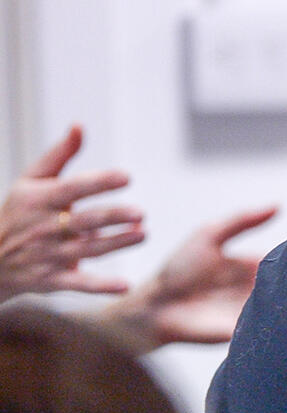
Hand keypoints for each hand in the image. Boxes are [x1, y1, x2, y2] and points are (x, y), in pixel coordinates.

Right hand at [0, 125, 143, 299]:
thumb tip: (80, 126)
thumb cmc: (18, 213)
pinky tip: (125, 286)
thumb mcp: (30, 181)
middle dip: (112, 217)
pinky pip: (79, 283)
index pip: (73, 188)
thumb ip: (58, 155)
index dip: (99, 182)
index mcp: (40, 199)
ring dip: (117, 243)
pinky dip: (100, 286)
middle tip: (140, 212)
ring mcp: (49, 255)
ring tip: (143, 233)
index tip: (126, 177)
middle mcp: (46, 227)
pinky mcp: (53, 279)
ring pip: (88, 249)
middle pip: (85, 221)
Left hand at [99, 205, 277, 349]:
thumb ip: (242, 220)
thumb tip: (279, 205)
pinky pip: (273, 328)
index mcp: (253, 266)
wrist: (155, 307)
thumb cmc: (177, 270)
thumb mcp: (209, 235)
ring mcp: (254, 312)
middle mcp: (258, 290)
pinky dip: (285, 324)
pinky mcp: (248, 333)